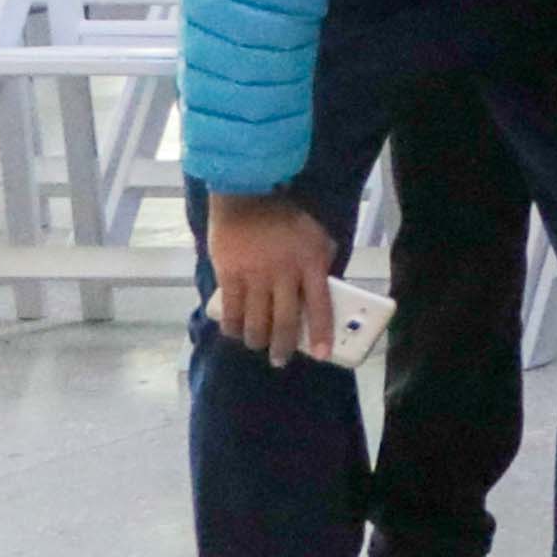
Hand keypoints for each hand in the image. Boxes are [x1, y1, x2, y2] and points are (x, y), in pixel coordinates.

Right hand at [201, 186, 338, 361]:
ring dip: (257, 340)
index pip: (320, 305)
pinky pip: (232, 309)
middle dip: (283, 346)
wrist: (247, 197)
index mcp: (310, 263)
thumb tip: (327, 287)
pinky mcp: (230, 275)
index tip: (323, 355)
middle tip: (280, 360)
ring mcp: (255, 276)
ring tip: (257, 347)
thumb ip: (321, 261)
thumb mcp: (315, 236)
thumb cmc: (285, 217)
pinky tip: (235, 333)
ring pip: (257, 320)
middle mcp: (284, 274)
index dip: (322, 334)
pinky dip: (234, 326)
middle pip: (286, 320)